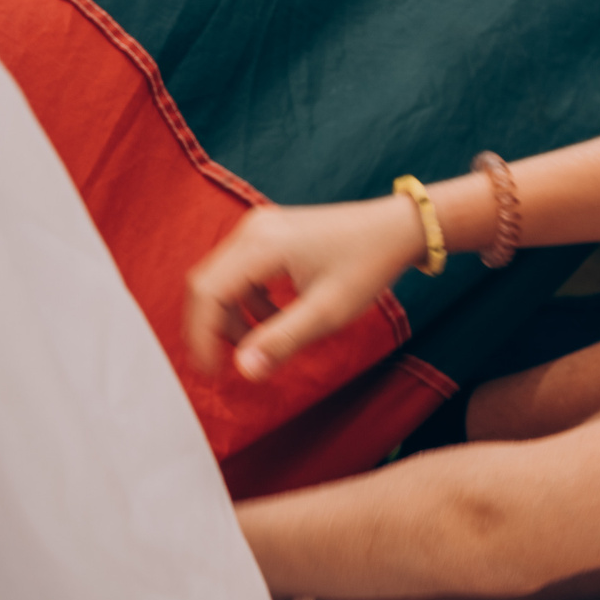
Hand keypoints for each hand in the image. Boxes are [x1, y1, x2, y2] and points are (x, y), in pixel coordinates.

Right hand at [184, 197, 420, 382]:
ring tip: (265, 341)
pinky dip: (248, 300)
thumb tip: (244, 370)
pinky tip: (276, 317)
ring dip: (233, 316)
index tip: (213, 372)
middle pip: (207, 285)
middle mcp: (254, 229)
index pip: (206, 293)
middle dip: (213, 328)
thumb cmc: (369, 264)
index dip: (201, 337)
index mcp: (262, 245)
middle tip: (229, 363)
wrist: (398, 228)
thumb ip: (282, 340)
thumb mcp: (328, 311)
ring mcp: (261, 227)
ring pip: (222, 279)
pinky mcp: (271, 233)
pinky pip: (240, 271)